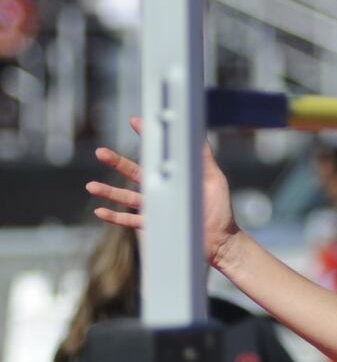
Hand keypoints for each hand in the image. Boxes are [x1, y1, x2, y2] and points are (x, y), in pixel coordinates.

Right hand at [87, 118, 240, 264]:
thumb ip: (203, 158)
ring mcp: (156, 208)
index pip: (156, 155)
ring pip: (127, 199)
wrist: (222, 241)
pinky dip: (115, 218)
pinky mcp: (155, 226)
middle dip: (116, 163)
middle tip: (99, 152)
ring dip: (109, 192)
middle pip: (134, 174)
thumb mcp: (213, 178)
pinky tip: (99, 212)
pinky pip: (131, 221)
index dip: (146, 137)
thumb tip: (198, 132)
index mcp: (173, 177)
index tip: (135, 121)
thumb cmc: (220, 209)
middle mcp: (161, 190)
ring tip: (90, 186)